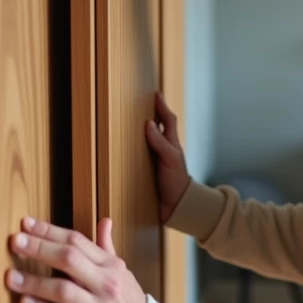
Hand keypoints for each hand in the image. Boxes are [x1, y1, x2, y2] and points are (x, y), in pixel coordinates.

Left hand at [5, 216, 146, 302]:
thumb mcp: (122, 274)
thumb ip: (106, 248)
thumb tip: (104, 221)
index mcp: (112, 268)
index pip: (77, 242)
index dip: (49, 231)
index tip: (27, 225)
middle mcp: (107, 287)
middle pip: (69, 260)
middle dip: (39, 249)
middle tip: (15, 242)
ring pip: (63, 291)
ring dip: (34, 282)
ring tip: (12, 276)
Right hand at [145, 91, 190, 223]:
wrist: (177, 208)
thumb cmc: (177, 182)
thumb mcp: (170, 160)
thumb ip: (160, 142)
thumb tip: (149, 123)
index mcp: (171, 145)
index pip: (168, 120)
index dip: (162, 106)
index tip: (156, 94)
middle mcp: (164, 151)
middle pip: (159, 128)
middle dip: (153, 115)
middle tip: (142, 104)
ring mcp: (157, 162)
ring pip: (149, 142)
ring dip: (142, 132)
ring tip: (132, 122)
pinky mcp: (149, 174)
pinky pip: (141, 159)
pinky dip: (135, 152)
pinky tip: (125, 151)